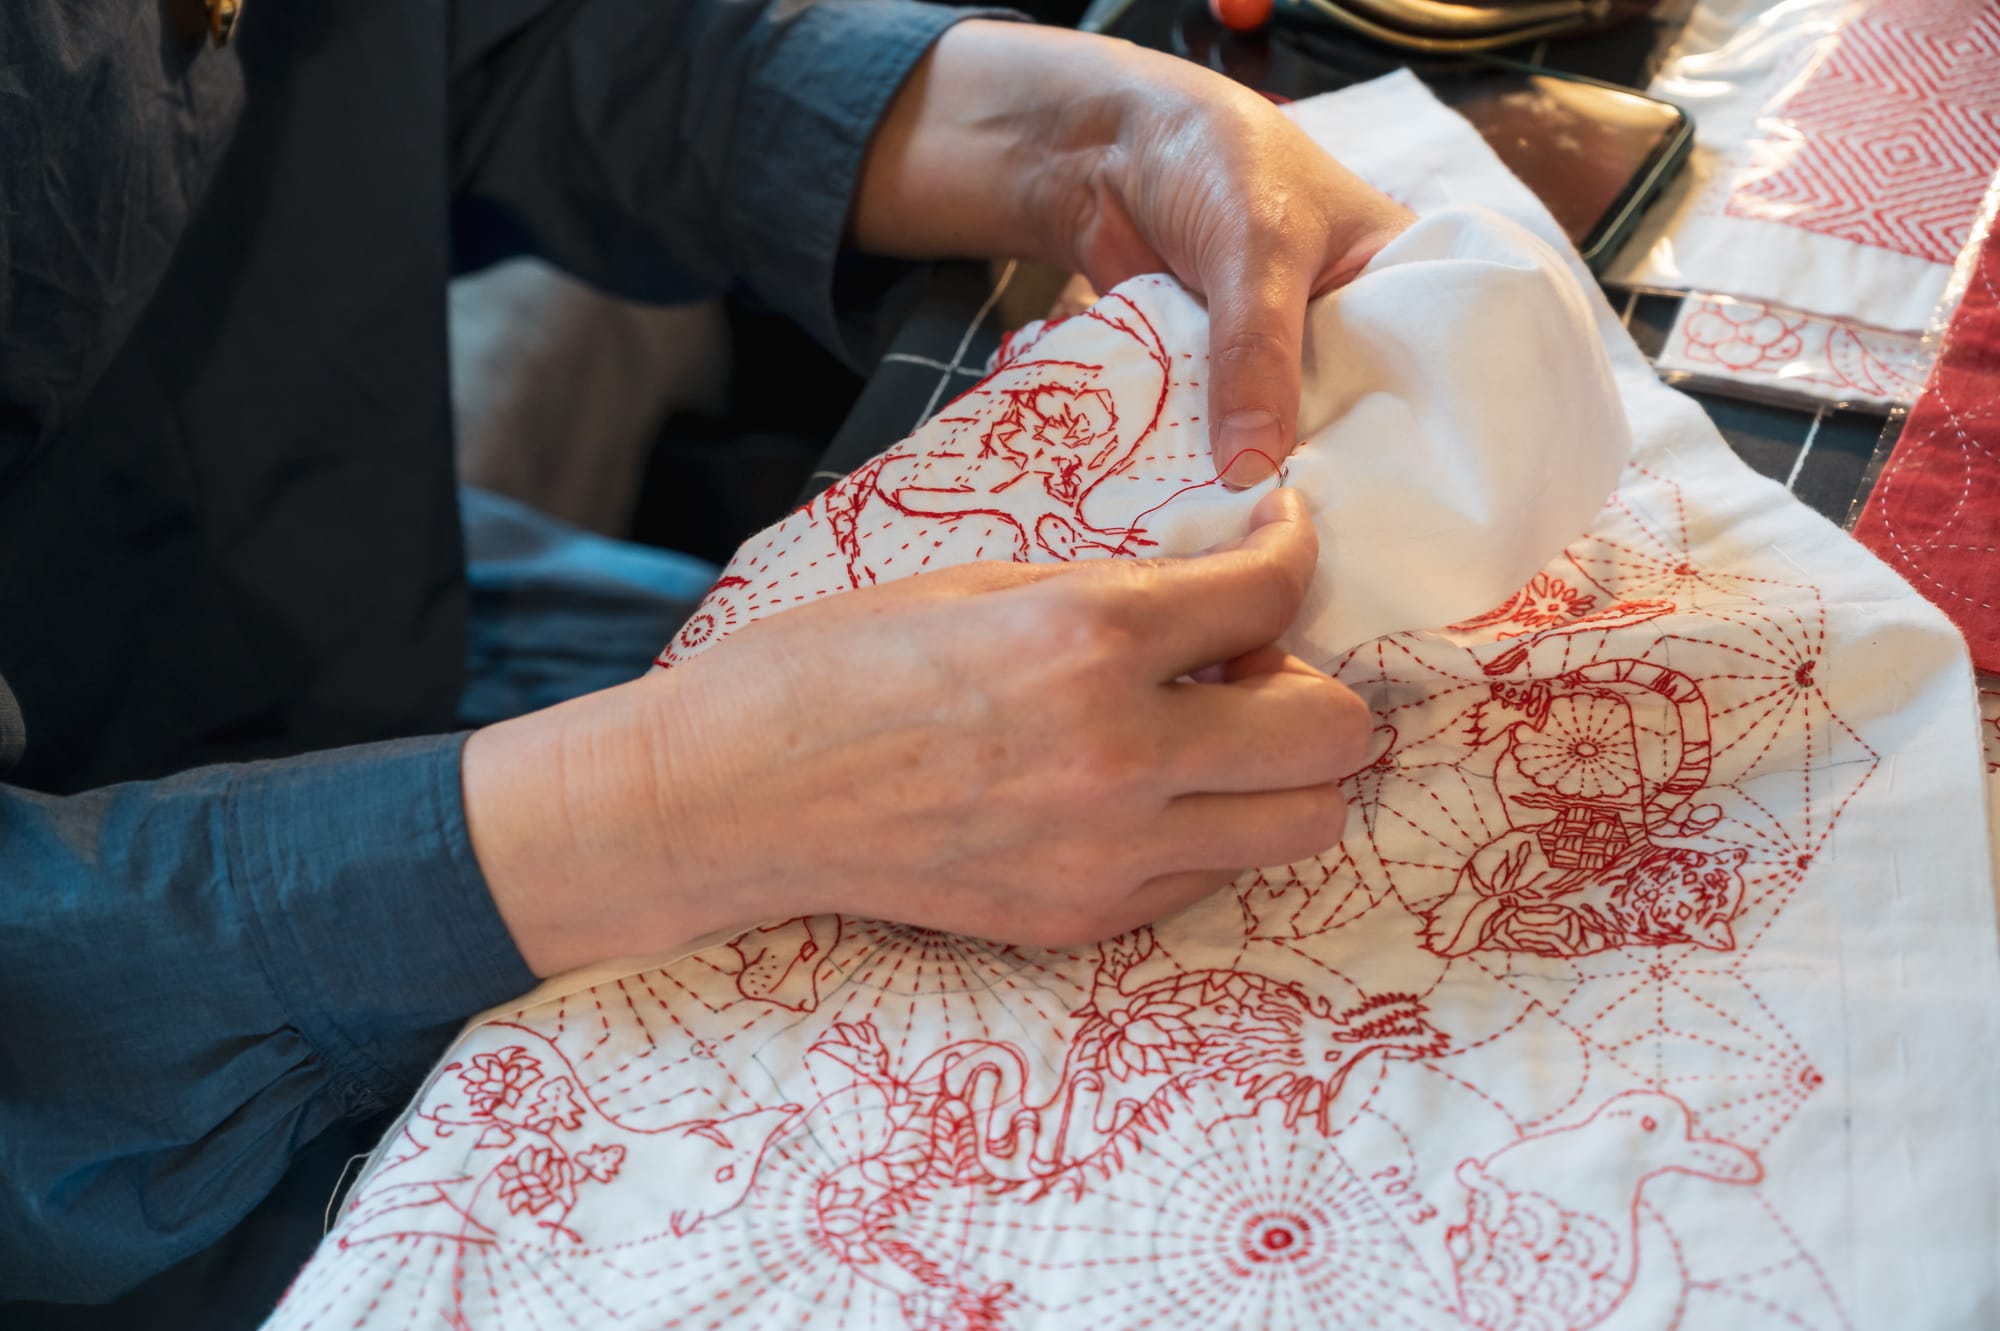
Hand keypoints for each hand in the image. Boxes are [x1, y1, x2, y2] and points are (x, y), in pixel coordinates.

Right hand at [466, 491, 1370, 975]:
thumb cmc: (835, 665)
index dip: (1294, 545)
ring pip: (1303, 826)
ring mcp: (1108, 856)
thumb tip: (1217, 602)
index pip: (1273, 589)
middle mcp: (1122, 757)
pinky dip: (1204, 830)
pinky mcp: (1081, 920)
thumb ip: (1117, 595)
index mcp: (1090, 640)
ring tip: (1208, 737)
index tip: (1278, 536)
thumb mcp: (983, 584)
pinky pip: (1208, 877)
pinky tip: (1135, 793)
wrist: (732, 796)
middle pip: (1334, 736)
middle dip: (1314, 683)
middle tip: (1249, 662)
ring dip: (1282, 772)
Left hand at [852, 21, 1413, 485]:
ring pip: (1288, 432)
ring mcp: (1286, 357)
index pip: (1436, 370)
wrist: (1108, 148)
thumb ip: (1257, 353)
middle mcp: (1353, 327)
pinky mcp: (1224, 377)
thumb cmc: (1214, 161)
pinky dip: (1214, 459)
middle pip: (1361, 417)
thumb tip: (1250, 469)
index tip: (1414, 503)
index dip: (1427, 435)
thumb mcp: (1256, 247)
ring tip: (1269, 532)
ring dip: (1268, 470)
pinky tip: (1216, 511)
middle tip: (1330, 536)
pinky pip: (1227, 431)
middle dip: (1337, 467)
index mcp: (1400, 279)